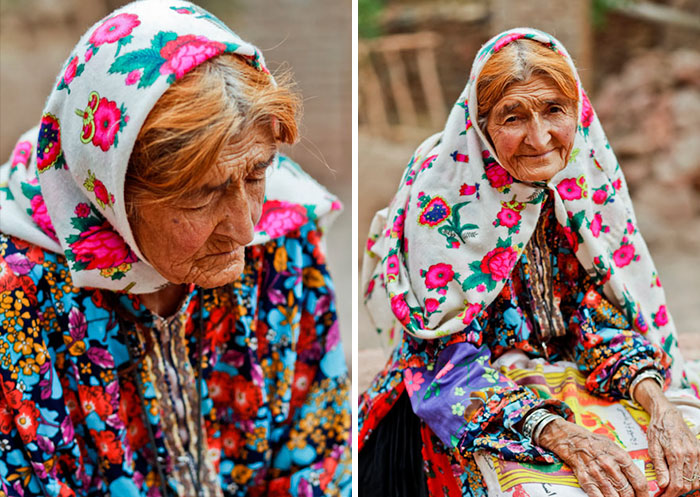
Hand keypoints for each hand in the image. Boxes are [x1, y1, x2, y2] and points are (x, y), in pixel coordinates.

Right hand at [538, 417, 648, 496]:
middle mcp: (610, 466)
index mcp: (621, 457)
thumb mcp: (615, 448)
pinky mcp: (586, 480)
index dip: (644, 494)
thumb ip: (626, 463)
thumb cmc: (595, 443)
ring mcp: (597, 474)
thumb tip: (636, 479)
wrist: (572, 440)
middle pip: (628, 492)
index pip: (639, 481)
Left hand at [634, 378, 699, 496]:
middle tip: (666, 493)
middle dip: (676, 492)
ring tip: (673, 487)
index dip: (669, 494)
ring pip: (697, 481)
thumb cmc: (658, 430)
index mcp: (676, 455)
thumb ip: (659, 466)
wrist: (668, 415)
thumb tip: (663, 485)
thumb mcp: (653, 447)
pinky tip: (683, 479)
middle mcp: (691, 456)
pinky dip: (694, 480)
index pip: (676, 484)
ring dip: (686, 487)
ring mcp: (698, 454)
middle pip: (687, 485)